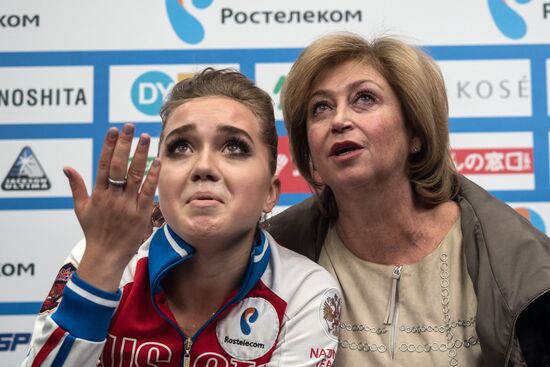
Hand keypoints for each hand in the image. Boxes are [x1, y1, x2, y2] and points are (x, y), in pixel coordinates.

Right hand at [64, 123, 159, 291]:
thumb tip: (67, 168)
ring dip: (140, 155)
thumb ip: (76, 186)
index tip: (113, 130)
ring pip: (134, 176)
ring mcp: (127, 206)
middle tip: (130, 127)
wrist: (106, 256)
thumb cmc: (94, 232)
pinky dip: (153, 176)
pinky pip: (148, 192)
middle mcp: (112, 198)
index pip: (103, 165)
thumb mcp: (81, 209)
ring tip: (145, 138)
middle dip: (125, 145)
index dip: (109, 146)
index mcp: (98, 194)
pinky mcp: (141, 214)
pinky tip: (157, 162)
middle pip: (119, 166)